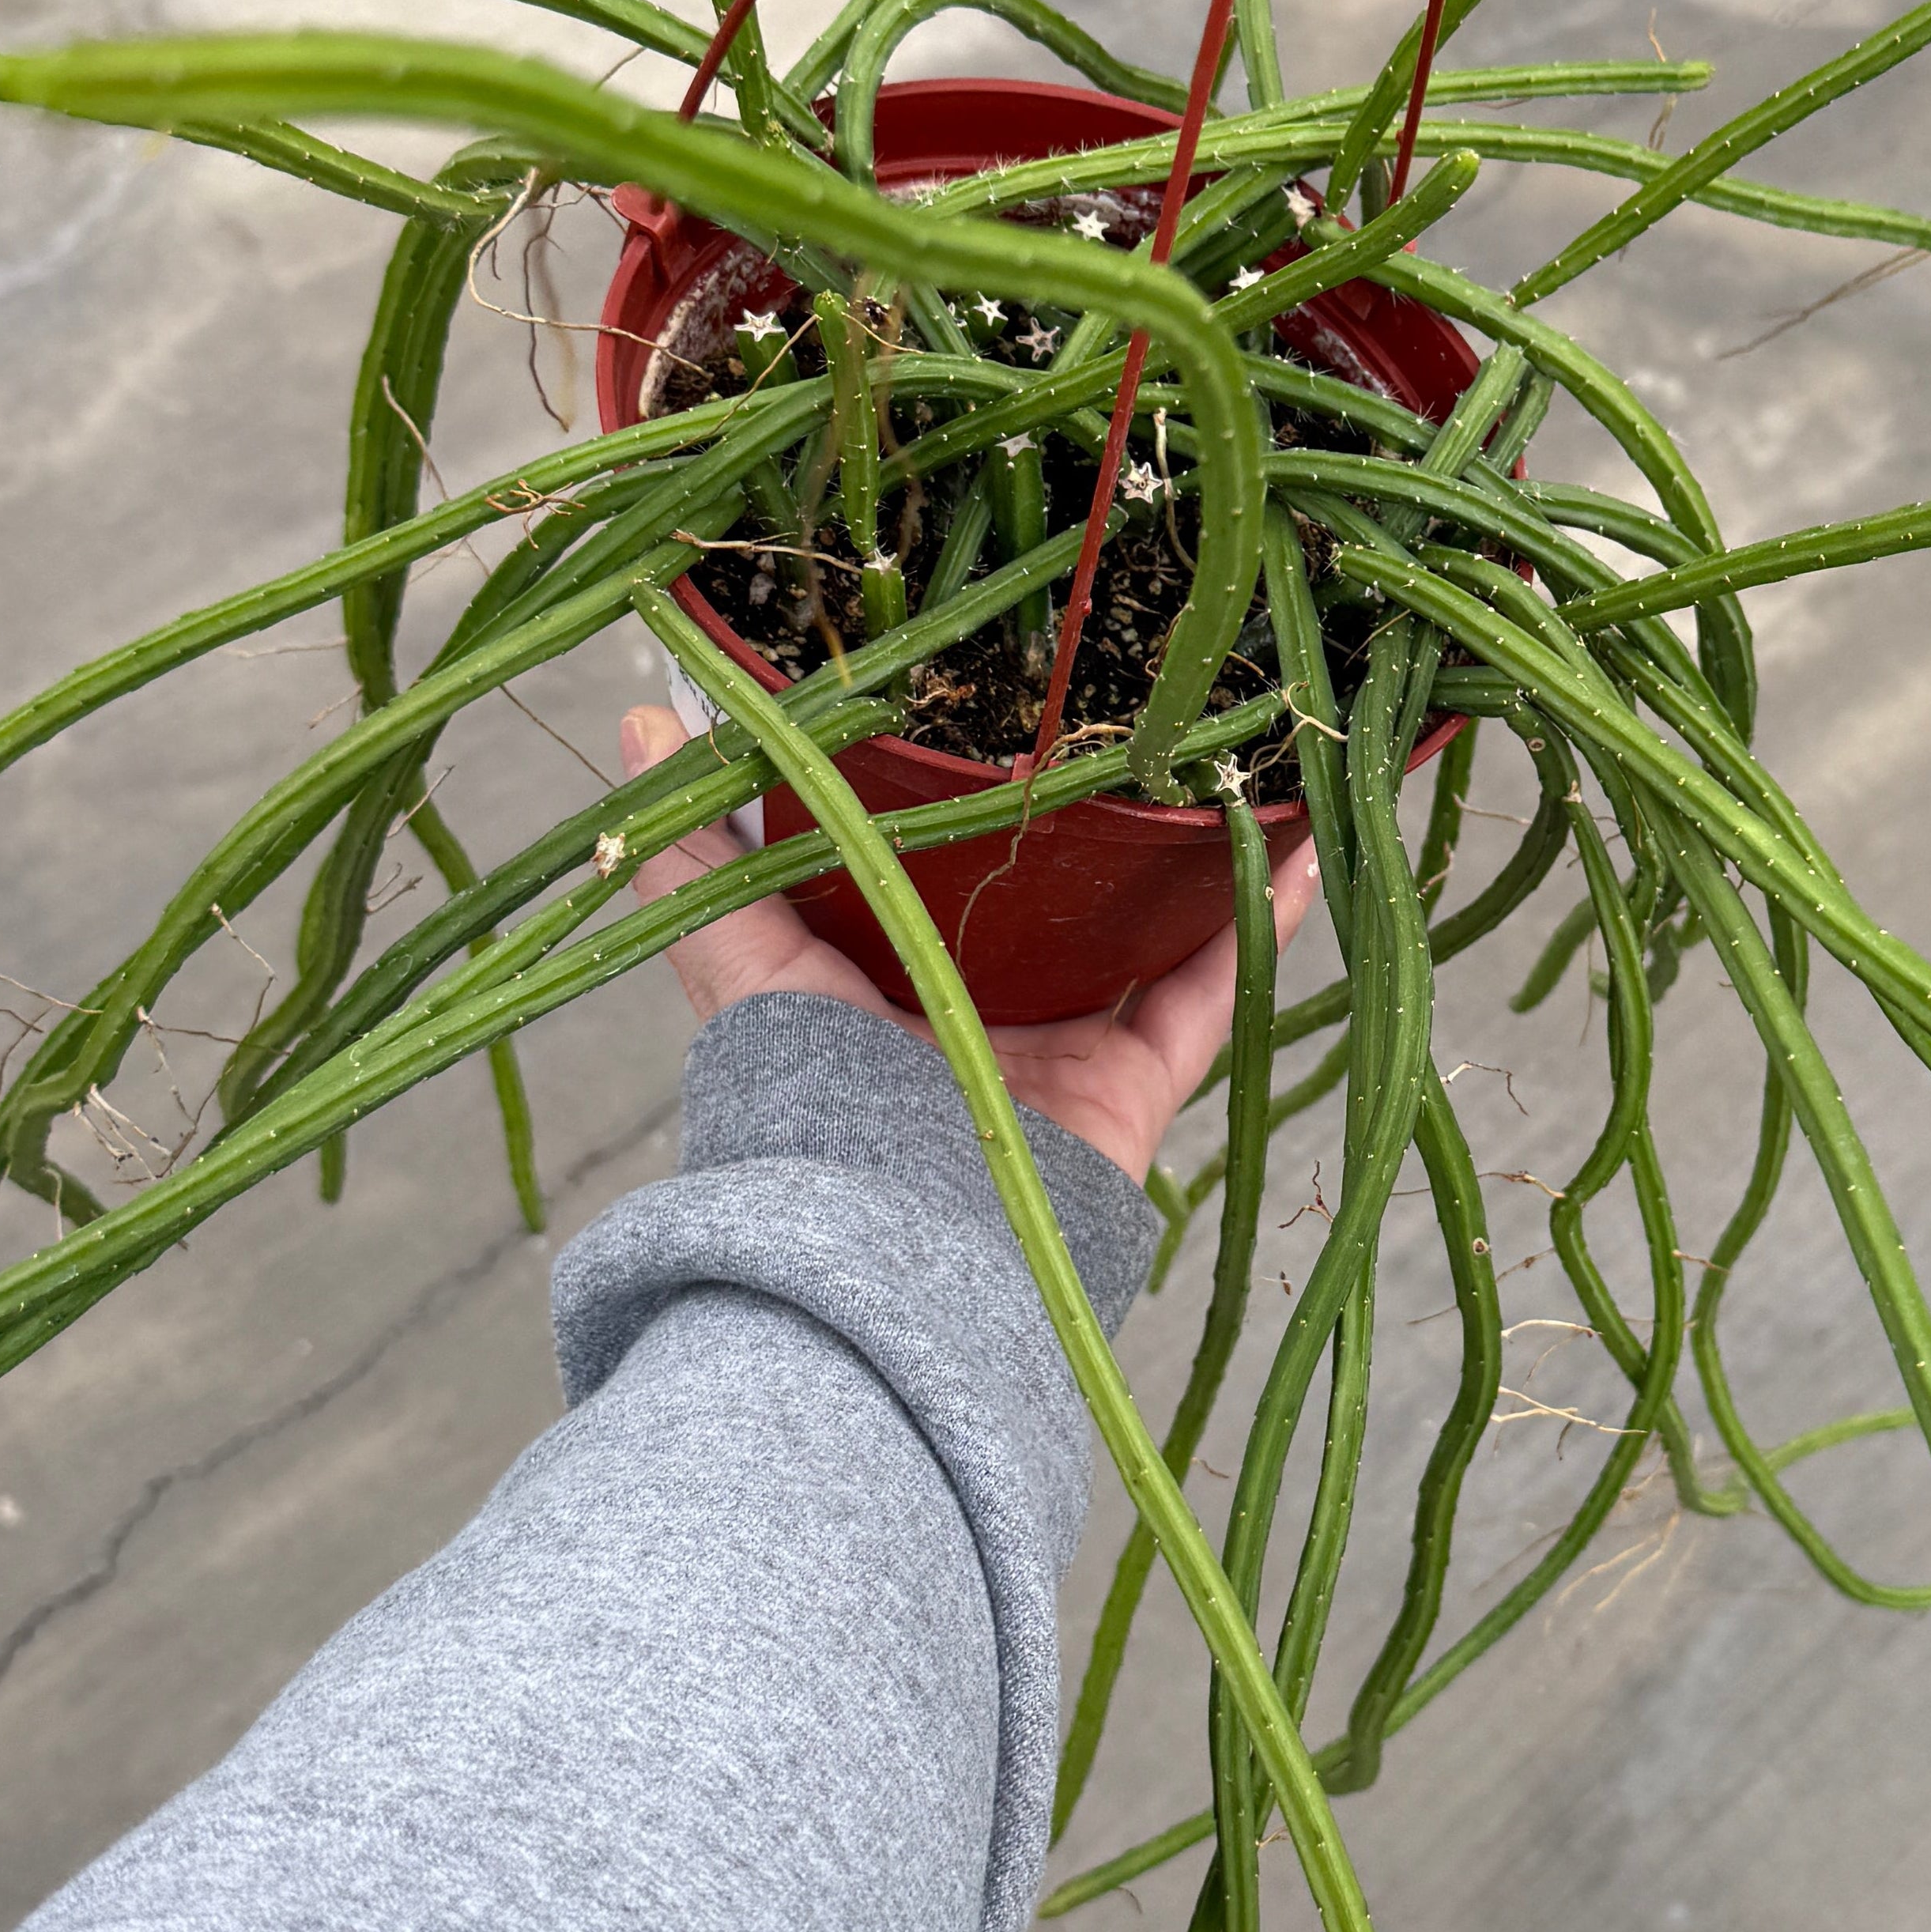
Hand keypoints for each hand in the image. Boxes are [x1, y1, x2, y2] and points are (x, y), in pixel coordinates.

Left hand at [617, 707, 1321, 1185]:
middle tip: (1141, 715)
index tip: (1005, 701)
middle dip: (1100, 818)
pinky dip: (1258, 928)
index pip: (943, 866)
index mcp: (897, 973)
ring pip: (1148, 935)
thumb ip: (696, 852)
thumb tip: (637, 712)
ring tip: (1237, 763)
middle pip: (1058, 896)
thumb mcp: (735, 952)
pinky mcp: (1133, 1086)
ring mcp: (1066, 1047)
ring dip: (1195, 859)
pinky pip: (1210, 996)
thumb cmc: (802, 1094)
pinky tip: (1293, 853)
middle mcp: (985, 1007)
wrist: (885, 1230)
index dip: (973, 793)